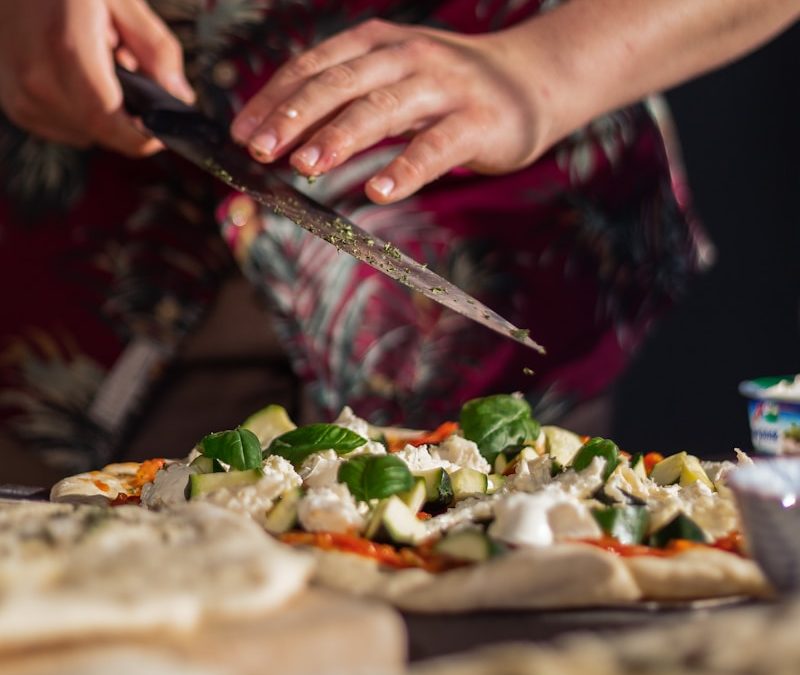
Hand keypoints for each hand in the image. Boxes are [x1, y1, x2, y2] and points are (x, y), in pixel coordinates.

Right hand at [0, 0, 193, 155]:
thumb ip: (156, 49)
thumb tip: (180, 95)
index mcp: (67, 50)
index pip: (112, 124)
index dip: (145, 137)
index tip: (164, 131)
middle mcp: (37, 79)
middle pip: (103, 134)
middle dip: (127, 117)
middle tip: (127, 74)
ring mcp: (19, 94)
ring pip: (84, 135)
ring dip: (102, 114)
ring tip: (97, 68)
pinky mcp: (13, 102)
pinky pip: (63, 128)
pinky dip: (79, 112)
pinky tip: (76, 78)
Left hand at [231, 19, 556, 203]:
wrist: (533, 78)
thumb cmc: (451, 87)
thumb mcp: (396, 78)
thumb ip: (351, 98)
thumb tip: (288, 134)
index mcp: (379, 43)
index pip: (315, 66)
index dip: (275, 98)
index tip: (241, 133)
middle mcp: (407, 56)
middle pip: (341, 83)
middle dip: (295, 116)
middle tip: (260, 151)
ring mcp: (444, 86)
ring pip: (383, 109)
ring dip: (340, 138)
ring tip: (306, 167)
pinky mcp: (477, 121)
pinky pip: (436, 146)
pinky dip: (405, 168)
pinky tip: (378, 190)